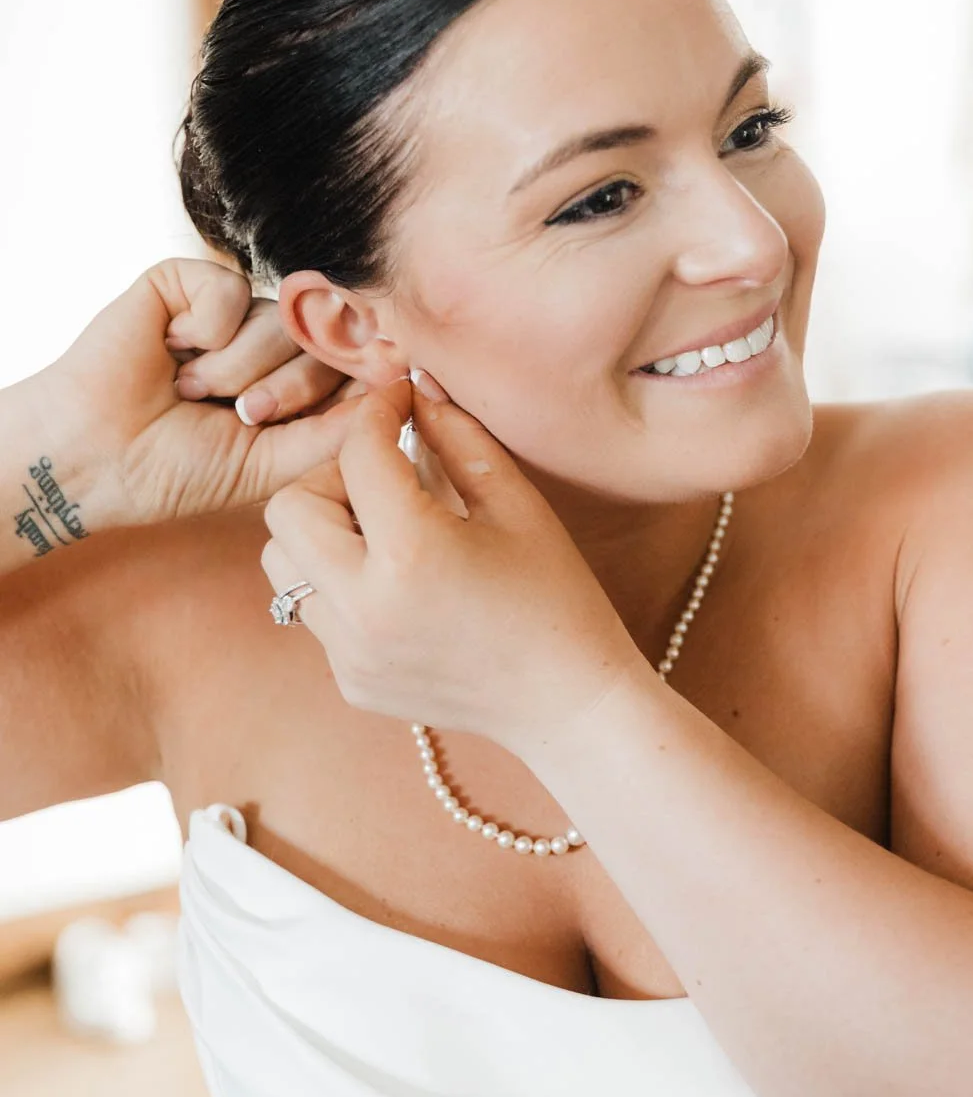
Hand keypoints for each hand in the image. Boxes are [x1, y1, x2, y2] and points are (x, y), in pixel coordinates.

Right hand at [41, 257, 364, 528]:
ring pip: (281, 316)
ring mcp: (234, 312)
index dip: (349, 382)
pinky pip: (231, 288)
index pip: (355, 364)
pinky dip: (204, 331)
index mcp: (297, 385)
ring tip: (191, 392)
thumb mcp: (275, 464)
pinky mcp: (189, 284)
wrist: (98, 459)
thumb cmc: (179, 471)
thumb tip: (401, 389)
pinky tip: (171, 351)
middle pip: (326, 338)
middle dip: (291, 386)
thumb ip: (340, 431)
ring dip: (238, 367)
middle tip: (243, 415)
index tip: (324, 415)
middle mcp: (273, 344)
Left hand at [259, 383, 643, 753]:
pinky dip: (341, 584)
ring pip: (282, 563)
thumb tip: (415, 392)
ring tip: (382, 534)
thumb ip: (457, 438)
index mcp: (411, 553)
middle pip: (287, 508)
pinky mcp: (348, 679)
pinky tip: (399, 588)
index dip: (377, 412)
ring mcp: (349, 651)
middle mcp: (363, 607)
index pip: (357, 454)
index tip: (398, 402)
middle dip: (329, 478)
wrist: (566, 704)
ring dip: (320, 534)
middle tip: (384, 481)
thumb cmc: (555, 597)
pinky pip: (313, 611)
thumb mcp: (516, 505)